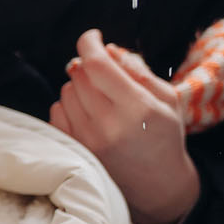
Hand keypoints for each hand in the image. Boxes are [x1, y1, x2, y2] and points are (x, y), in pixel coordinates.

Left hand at [49, 29, 199, 223]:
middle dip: (89, 66)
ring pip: (66, 91)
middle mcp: (108, 124)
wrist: (157, 186)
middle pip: (79, 74)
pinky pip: (56, 111)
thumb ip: (138, 70)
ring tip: (100, 99)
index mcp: (137, 107)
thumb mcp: (167, 98)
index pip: (97, 63)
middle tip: (104, 74)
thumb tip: (108, 50)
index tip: (93, 37)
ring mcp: (87, 139)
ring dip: (79, 86)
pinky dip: (68, 106)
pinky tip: (87, 114)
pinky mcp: (74, 149)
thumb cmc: (164, 137)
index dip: (90, 42)